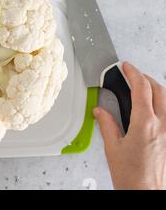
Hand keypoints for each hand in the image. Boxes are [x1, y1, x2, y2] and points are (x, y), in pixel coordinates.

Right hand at [94, 62, 165, 189]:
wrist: (147, 192)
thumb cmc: (132, 177)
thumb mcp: (112, 148)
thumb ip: (107, 125)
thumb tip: (100, 111)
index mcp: (145, 124)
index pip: (141, 88)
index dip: (133, 73)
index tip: (126, 67)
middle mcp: (163, 125)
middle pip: (159, 89)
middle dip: (146, 78)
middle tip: (134, 75)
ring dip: (156, 89)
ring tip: (143, 88)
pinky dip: (162, 104)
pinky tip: (154, 108)